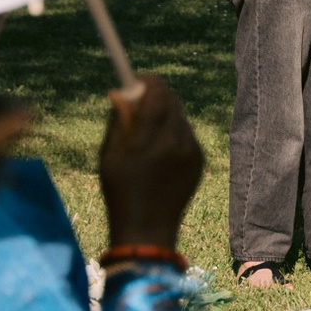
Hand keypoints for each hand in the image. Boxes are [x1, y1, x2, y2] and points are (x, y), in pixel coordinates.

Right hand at [99, 73, 204, 251]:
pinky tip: (160, 150)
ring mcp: (192, 151)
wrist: (148, 230)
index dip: (148, 82)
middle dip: (157, 95)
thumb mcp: (109, 156)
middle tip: (141, 99)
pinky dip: (175, 132)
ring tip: (147, 132)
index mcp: (150, 140)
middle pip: (172, 101)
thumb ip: (118, 121)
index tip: (138, 79)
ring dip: (166, 114)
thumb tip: (120, 92)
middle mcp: (176, 142)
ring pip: (181, 117)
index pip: (156, 94)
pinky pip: (188, 134)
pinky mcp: (200, 160)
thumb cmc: (120, 192)